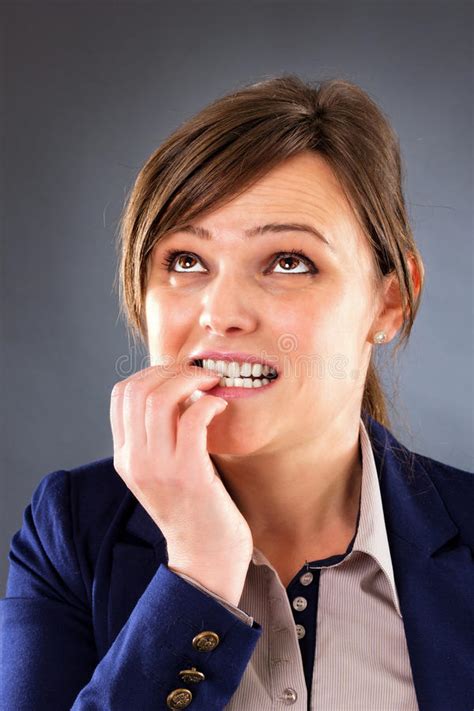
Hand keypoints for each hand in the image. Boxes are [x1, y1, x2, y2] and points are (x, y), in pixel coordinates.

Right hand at [110, 364, 253, 605]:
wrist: (205, 561)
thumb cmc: (195, 511)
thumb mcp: (164, 472)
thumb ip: (161, 438)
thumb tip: (179, 394)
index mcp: (125, 457)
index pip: (121, 394)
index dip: (152, 372)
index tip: (180, 375)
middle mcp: (135, 460)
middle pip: (139, 389)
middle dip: (173, 370)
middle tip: (201, 375)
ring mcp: (159, 468)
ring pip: (161, 398)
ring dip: (191, 380)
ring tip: (212, 384)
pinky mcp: (189, 475)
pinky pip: (193, 419)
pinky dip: (209, 403)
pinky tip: (221, 407)